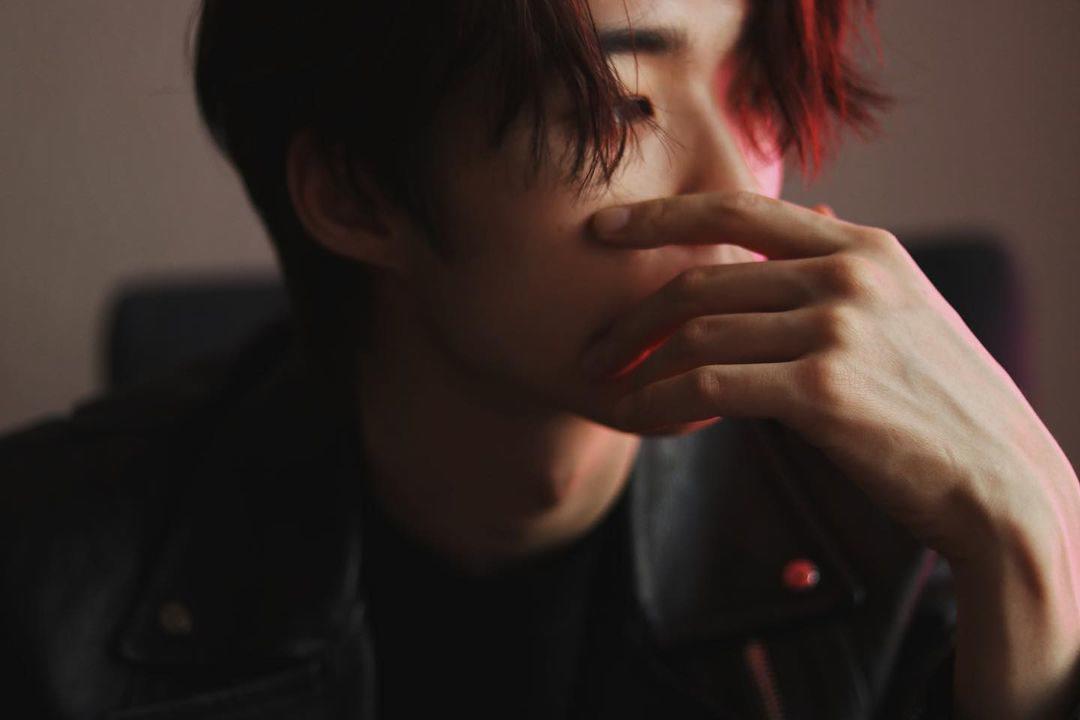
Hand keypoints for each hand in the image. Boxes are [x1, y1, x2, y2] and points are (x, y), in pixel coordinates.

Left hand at [580, 190, 1079, 563]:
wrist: (999, 481)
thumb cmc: (941, 404)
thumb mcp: (907, 309)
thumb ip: (847, 265)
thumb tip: (809, 217)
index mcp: (863, 248)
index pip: (739, 209)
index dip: (661, 215)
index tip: (605, 229)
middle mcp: (849, 274)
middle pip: (702, 278)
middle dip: (632, 317)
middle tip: (595, 350)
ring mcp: (837, 328)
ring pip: (697, 333)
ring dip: (639, 368)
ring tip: (612, 394)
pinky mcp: (823, 389)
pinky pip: (707, 385)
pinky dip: (660, 402)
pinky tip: (639, 419)